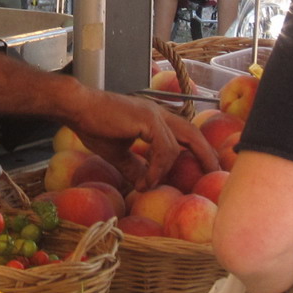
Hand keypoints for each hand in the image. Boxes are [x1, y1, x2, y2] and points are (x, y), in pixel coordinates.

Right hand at [67, 91, 201, 188]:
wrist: (78, 108)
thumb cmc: (94, 126)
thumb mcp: (118, 153)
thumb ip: (134, 167)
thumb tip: (145, 185)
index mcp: (154, 118)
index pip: (184, 133)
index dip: (197, 149)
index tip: (205, 167)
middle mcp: (159, 113)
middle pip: (192, 133)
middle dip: (206, 154)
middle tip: (214, 173)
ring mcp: (154, 114)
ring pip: (177, 145)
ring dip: (166, 170)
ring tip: (150, 185)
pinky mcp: (147, 120)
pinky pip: (164, 148)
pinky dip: (158, 167)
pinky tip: (146, 180)